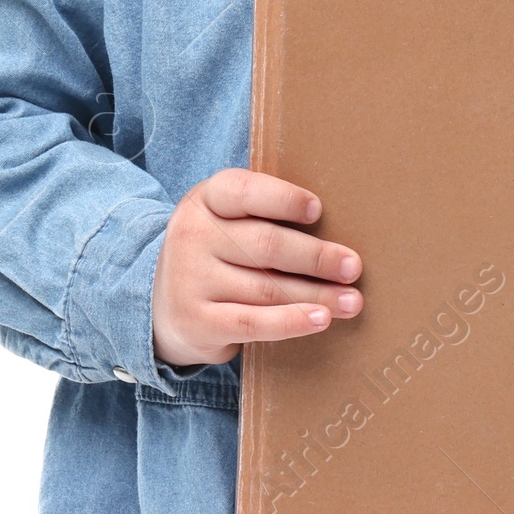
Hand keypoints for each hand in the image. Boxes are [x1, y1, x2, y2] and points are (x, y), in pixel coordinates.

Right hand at [151, 168, 363, 367]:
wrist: (160, 305)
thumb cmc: (215, 254)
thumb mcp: (225, 221)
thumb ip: (264, 216)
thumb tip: (336, 230)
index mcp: (205, 200)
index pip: (245, 191)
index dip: (284, 200)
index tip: (318, 210)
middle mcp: (193, 235)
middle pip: (267, 244)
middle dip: (317, 257)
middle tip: (353, 267)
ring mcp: (191, 280)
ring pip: (267, 288)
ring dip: (317, 295)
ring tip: (351, 300)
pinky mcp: (197, 321)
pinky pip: (253, 322)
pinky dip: (292, 321)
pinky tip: (321, 319)